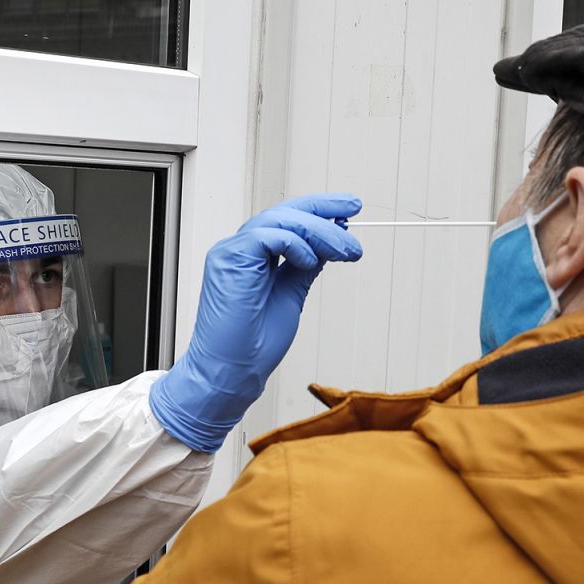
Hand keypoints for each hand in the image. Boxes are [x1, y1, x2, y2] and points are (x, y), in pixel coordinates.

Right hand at [150, 193, 362, 452]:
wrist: (232, 372)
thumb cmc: (254, 346)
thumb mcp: (291, 295)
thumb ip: (304, 268)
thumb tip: (326, 247)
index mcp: (251, 257)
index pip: (287, 219)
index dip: (320, 210)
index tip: (350, 210)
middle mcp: (239, 249)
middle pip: (285, 212)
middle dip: (325, 210)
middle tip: (355, 214)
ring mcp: (231, 253)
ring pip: (280, 220)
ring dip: (320, 231)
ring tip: (345, 249)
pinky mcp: (228, 260)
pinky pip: (268, 235)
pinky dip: (296, 245)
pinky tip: (311, 261)